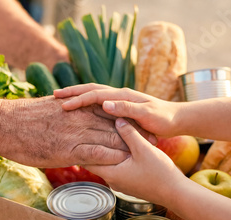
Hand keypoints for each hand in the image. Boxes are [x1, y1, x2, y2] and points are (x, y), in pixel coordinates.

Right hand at [0, 96, 152, 167]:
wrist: (5, 124)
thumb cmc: (23, 119)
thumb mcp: (49, 108)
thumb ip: (65, 110)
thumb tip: (70, 111)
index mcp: (78, 107)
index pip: (109, 111)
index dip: (128, 118)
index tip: (143, 123)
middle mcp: (81, 118)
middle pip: (116, 124)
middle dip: (136, 132)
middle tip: (154, 139)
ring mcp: (76, 133)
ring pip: (111, 138)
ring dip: (130, 146)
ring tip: (148, 153)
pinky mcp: (69, 149)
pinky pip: (96, 153)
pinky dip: (112, 158)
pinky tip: (125, 163)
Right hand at [54, 83, 181, 137]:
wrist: (176, 119)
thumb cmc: (163, 118)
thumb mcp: (147, 115)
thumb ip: (127, 109)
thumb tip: (105, 103)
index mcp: (123, 95)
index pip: (95, 94)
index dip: (78, 99)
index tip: (63, 105)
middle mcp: (119, 95)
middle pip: (90, 90)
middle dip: (72, 92)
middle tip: (54, 96)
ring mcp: (119, 100)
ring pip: (93, 96)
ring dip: (77, 96)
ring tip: (61, 101)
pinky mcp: (120, 108)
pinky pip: (98, 104)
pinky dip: (86, 105)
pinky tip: (79, 111)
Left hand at [84, 118, 185, 205]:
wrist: (176, 193)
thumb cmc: (160, 173)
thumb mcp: (143, 149)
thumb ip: (129, 133)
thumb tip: (116, 118)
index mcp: (111, 174)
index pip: (87, 159)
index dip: (82, 145)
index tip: (78, 132)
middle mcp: (112, 181)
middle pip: (96, 161)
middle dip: (93, 146)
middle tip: (87, 130)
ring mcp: (121, 184)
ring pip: (108, 164)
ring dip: (106, 152)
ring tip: (102, 135)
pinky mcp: (129, 184)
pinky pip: (118, 168)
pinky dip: (116, 158)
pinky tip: (121, 147)